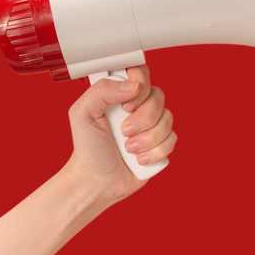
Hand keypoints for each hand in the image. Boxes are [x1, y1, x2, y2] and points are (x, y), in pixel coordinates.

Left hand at [65, 65, 176, 204]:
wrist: (96, 181)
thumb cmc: (87, 147)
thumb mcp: (82, 113)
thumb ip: (102, 90)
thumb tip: (133, 86)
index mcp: (119, 93)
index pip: (140, 72)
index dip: (140, 84)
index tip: (126, 105)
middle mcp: (138, 106)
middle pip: (158, 96)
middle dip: (142, 118)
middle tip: (123, 132)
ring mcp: (151, 125)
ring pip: (167, 119)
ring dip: (147, 139)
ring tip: (128, 149)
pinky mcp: (161, 143)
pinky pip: (172, 140)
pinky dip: (154, 152)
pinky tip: (138, 159)